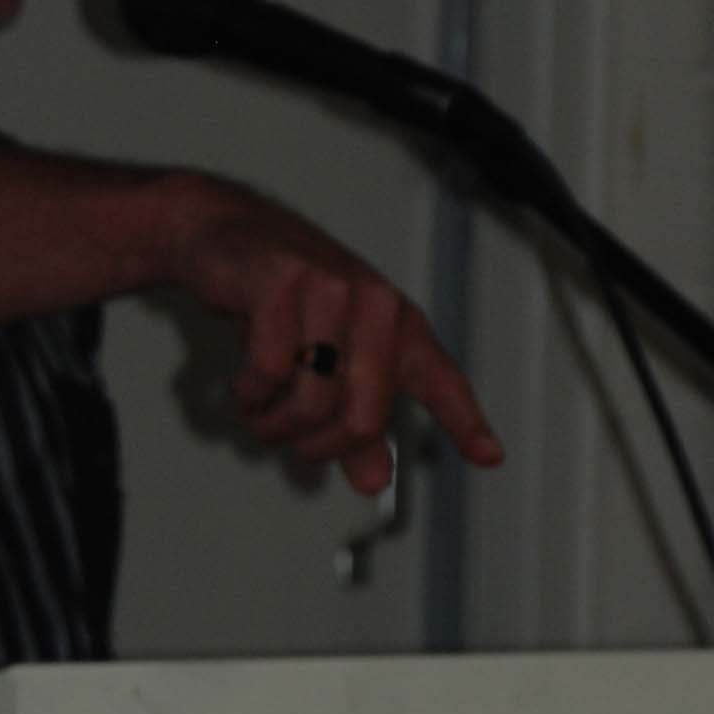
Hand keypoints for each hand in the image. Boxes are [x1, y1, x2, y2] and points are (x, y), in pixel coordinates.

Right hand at [162, 181, 503, 499]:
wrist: (224, 233)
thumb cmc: (281, 297)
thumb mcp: (325, 360)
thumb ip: (352, 422)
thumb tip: (374, 481)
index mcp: (397, 324)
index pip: (441, 381)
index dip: (465, 423)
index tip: (489, 456)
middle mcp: (376, 305)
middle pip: (362, 418)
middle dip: (315, 444)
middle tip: (288, 437)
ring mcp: (333, 289)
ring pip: (313, 401)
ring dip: (273, 423)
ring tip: (258, 409)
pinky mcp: (285, 283)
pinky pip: (270, 370)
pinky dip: (250, 391)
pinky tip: (243, 382)